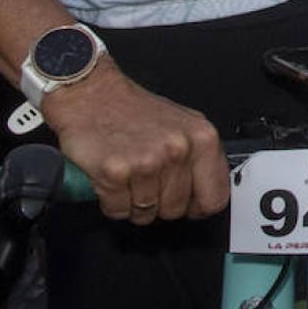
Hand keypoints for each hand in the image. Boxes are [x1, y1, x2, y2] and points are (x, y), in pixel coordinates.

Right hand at [43, 60, 228, 224]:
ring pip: (147, 213)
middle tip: (149, 182)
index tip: (188, 204)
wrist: (92, 95)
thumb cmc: (134, 110)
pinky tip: (113, 180)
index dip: (198, 206)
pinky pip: (118, 210)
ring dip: (134, 203)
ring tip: (130, 176)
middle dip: (161, 204)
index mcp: (202, 138)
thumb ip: (200, 157)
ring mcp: (147, 162)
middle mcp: (178, 149)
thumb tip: (210, 189)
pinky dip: (112, 202)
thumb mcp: (183, 124)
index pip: (215, 197)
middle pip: (177, 210)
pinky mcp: (116, 172)